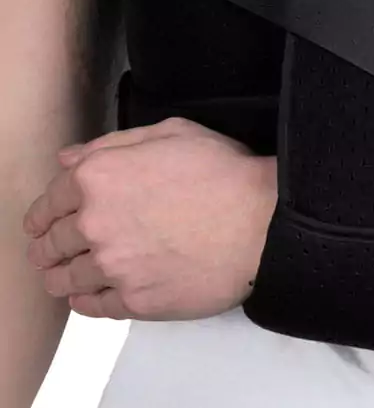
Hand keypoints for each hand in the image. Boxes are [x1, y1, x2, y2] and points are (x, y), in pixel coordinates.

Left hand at [21, 118, 277, 319]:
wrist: (261, 221)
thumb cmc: (225, 171)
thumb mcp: (174, 132)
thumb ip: (115, 143)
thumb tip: (70, 159)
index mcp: (100, 176)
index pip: (50, 199)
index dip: (45, 211)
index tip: (46, 220)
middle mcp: (95, 223)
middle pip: (51, 243)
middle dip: (49, 246)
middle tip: (53, 250)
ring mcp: (112, 266)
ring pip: (65, 280)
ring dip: (61, 276)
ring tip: (68, 276)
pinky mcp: (133, 300)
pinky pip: (93, 308)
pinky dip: (85, 302)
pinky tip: (91, 295)